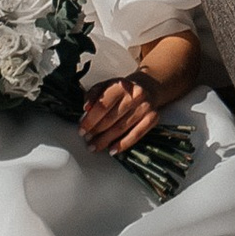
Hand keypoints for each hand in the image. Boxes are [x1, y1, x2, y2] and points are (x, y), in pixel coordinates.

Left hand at [78, 32, 198, 155]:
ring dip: (106, 140)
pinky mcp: (153, 118)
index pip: (102, 106)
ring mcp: (145, 107)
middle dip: (96, 132)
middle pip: (111, 118)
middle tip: (87, 140)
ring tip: (96, 146)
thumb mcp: (105, 86)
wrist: (147, 88)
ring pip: (121, 128)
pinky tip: (112, 150)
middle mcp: (134, 95)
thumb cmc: (122, 90)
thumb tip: (86, 108)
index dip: (90, 120)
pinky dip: (123, 144)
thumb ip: (93, 95)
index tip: (82, 130)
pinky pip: (136, 135)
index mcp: (120, 85)